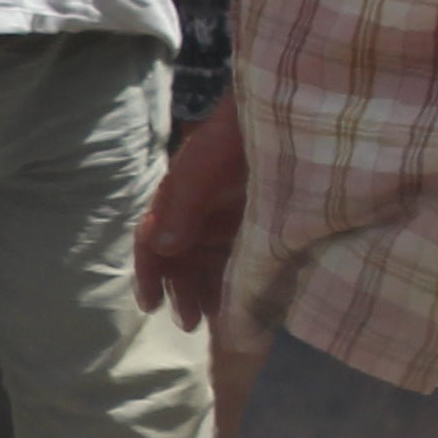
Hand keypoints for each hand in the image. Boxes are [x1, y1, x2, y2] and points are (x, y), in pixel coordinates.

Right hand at [134, 96, 244, 332]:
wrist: (288, 115)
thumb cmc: (235, 137)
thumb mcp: (204, 169)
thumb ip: (182, 207)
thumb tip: (162, 248)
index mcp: (176, 200)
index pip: (152, 242)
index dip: (149, 274)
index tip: (152, 306)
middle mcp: (197, 214)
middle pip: (180, 261)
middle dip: (181, 291)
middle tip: (190, 322)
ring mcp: (227, 220)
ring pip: (208, 265)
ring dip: (206, 292)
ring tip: (216, 319)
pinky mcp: (256, 225)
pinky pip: (239, 261)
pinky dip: (235, 283)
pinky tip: (242, 302)